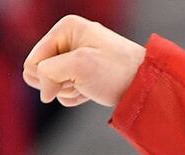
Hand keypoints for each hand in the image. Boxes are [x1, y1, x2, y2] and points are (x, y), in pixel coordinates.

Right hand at [23, 15, 145, 108]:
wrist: (149, 86)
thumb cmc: (118, 71)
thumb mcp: (78, 67)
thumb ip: (48, 73)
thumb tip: (43, 94)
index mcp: (67, 28)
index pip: (34, 60)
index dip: (46, 77)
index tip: (71, 80)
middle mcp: (71, 39)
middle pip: (41, 71)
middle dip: (59, 82)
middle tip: (82, 83)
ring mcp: (78, 57)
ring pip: (54, 82)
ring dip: (69, 90)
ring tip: (90, 87)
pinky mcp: (86, 74)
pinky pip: (67, 89)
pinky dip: (76, 95)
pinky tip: (91, 93)